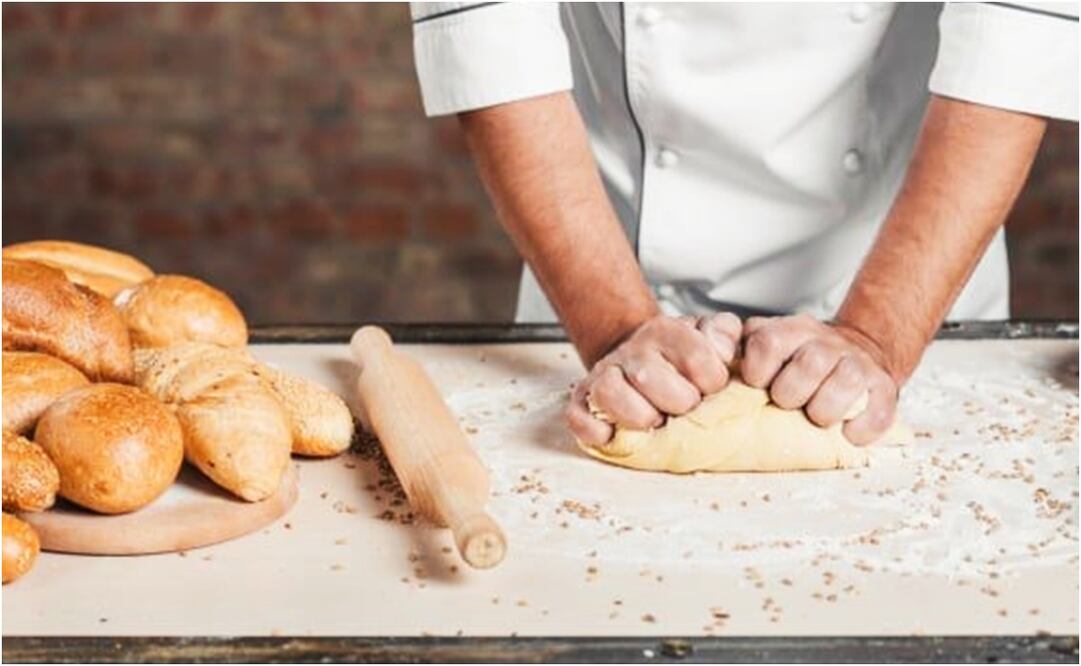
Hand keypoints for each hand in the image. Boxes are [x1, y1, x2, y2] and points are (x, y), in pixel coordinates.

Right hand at [566, 313, 740, 444]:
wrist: (641, 355)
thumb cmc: (680, 357)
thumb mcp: (709, 335)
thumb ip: (724, 333)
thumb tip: (724, 349)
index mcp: (666, 331)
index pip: (695, 355)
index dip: (711, 380)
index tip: (711, 388)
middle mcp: (632, 350)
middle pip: (648, 376)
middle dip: (676, 403)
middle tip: (684, 408)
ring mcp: (604, 374)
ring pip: (608, 392)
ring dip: (637, 415)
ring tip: (654, 421)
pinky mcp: (582, 399)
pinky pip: (577, 416)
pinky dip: (595, 431)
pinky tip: (615, 435)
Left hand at [740, 314, 898, 444]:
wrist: (858, 351)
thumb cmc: (799, 359)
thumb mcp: (768, 341)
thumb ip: (739, 346)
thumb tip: (714, 360)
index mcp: (793, 331)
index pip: (768, 342)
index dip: (758, 370)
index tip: (758, 384)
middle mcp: (827, 343)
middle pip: (809, 365)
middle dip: (791, 394)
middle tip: (788, 403)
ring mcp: (859, 364)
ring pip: (844, 383)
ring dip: (824, 411)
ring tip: (816, 417)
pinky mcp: (885, 389)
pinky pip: (877, 413)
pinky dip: (859, 430)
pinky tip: (846, 433)